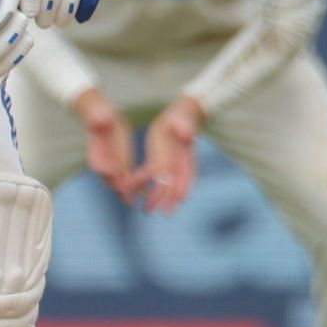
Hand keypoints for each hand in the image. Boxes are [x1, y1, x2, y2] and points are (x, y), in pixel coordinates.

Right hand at [73, 89, 140, 202]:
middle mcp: (101, 162)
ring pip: (117, 184)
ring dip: (125, 193)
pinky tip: (144, 193)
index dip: (106, 170)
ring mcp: (111, 166)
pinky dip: (133, 188)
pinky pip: (126, 181)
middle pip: (108, 179)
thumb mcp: (99, 115)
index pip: (98, 164)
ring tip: (135, 200)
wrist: (102, 119)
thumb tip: (101, 118)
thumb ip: (98, 118)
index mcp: (95, 150)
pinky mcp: (120, 166)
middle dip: (118, 188)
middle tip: (128, 196)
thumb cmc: (99, 115)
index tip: (116, 173)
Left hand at [131, 96, 202, 213]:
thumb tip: (185, 132)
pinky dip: (150, 189)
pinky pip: (157, 179)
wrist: (181, 114)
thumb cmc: (182, 116)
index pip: (183, 176)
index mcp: (186, 156)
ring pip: (165, 187)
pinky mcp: (162, 162)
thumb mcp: (182, 119)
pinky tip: (140, 196)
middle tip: (151, 211)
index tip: (169, 200)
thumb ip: (184, 126)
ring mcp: (172, 166)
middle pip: (174, 186)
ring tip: (145, 211)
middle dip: (164, 200)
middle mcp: (180, 165)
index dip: (178, 189)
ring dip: (156, 198)